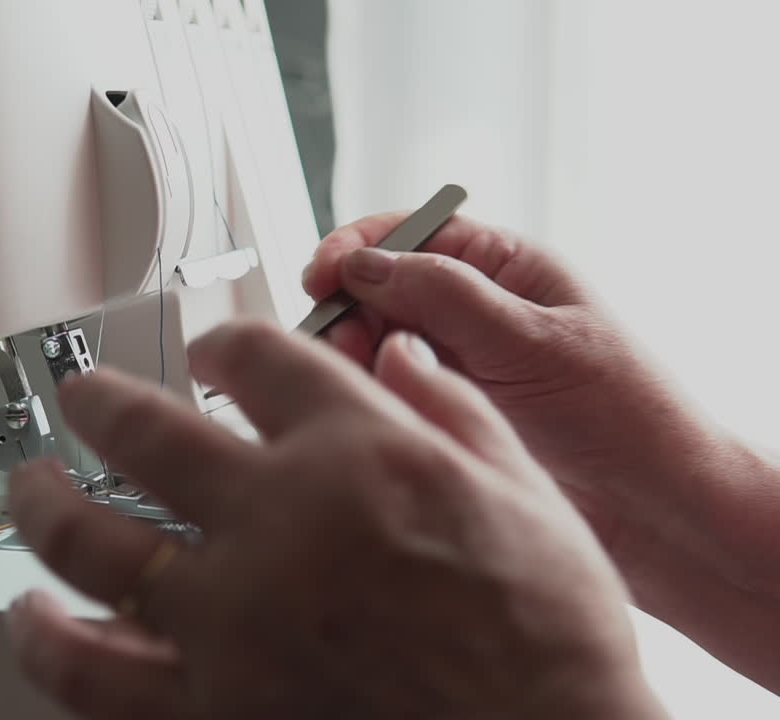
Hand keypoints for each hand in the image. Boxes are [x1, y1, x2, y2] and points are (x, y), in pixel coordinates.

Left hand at [6, 324, 665, 719]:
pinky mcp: (213, 710)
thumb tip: (402, 353)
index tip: (213, 352)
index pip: (256, 359)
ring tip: (30, 488)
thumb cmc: (550, 639)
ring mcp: (233, 621)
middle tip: (83, 398)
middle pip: (143, 430)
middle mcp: (279, 524)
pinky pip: (94, 674)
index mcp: (359, 454)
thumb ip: (452, 411)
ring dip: (42, 505)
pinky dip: (50, 643)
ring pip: (87, 543)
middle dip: (99, 401)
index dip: (224, 342)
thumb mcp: (527, 496)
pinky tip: (34, 618)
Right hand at [302, 214, 779, 691]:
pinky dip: (369, 392)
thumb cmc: (621, 410)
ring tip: (354, 380)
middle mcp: (476, 308)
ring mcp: (458, 361)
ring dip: (354, 354)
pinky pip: (390, 388)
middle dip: (348, 307)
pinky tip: (371, 407)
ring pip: (378, 340)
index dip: (359, 245)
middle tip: (334, 342)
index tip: (321, 275)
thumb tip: (365, 262)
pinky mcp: (447, 409)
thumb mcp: (531, 340)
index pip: (415, 233)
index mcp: (506, 267)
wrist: (652, 506)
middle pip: (382, 286)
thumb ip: (445, 296)